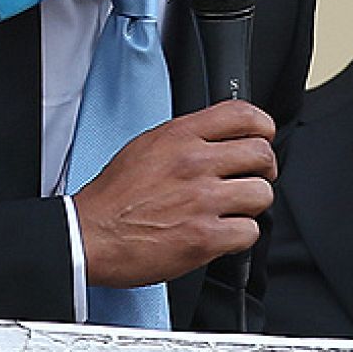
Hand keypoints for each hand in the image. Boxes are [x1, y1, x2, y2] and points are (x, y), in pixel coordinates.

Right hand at [72, 100, 276, 288]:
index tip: (262, 138)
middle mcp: (194, 163)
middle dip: (263, 169)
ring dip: (251, 206)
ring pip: (262, 194)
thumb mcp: (147, 146)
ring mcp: (202, 200)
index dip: (262, 127)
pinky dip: (240, 237)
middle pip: (262, 154)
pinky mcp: (205, 237)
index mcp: (180, 136)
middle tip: (251, 179)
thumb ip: (187, 138)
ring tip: (232, 210)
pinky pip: (250, 232)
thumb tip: (221, 138)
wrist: (89, 236)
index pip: (243, 114)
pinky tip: (222, 234)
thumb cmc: (114, 197)